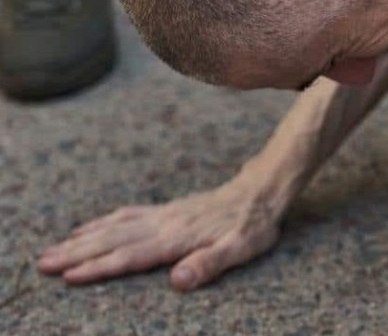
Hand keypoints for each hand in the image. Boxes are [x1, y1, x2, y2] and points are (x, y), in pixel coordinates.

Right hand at [36, 177, 282, 290]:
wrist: (262, 189)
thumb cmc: (254, 224)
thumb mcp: (242, 248)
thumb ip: (210, 263)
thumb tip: (177, 279)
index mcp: (178, 237)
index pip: (132, 255)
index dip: (100, 267)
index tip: (70, 276)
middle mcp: (165, 224)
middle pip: (113, 240)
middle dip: (77, 254)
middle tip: (43, 264)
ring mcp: (164, 215)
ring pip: (115, 227)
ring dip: (82, 240)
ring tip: (53, 250)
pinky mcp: (167, 210)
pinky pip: (127, 215)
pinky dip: (102, 222)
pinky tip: (87, 228)